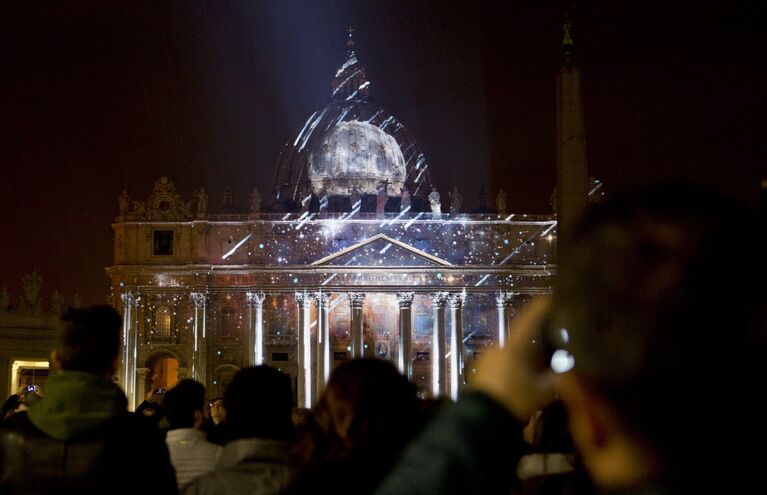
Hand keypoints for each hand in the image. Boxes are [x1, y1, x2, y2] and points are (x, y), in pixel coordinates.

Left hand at [471, 297, 555, 421]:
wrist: (481, 421)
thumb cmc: (514, 401)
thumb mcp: (542, 391)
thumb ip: (557, 378)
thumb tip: (570, 368)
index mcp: (513, 345)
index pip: (529, 318)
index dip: (541, 307)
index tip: (553, 297)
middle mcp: (498, 347)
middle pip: (522, 337)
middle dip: (538, 339)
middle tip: (557, 341)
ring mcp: (487, 359)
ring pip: (513, 351)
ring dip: (527, 355)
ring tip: (545, 362)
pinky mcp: (481, 372)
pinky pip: (503, 362)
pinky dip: (516, 365)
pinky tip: (526, 376)